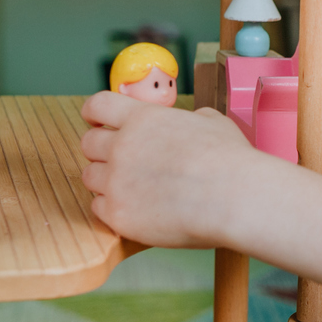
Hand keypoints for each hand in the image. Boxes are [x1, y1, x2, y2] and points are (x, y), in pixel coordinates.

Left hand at [77, 90, 321, 290]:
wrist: (234, 198)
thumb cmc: (231, 160)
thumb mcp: (212, 122)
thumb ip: (188, 120)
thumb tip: (190, 122)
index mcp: (142, 118)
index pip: (98, 106)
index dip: (94, 113)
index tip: (95, 121)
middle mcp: (122, 146)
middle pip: (88, 144)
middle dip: (100, 150)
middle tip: (118, 161)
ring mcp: (116, 182)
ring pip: (90, 177)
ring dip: (105, 181)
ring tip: (130, 188)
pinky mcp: (118, 215)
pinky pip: (98, 208)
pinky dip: (112, 208)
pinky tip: (134, 209)